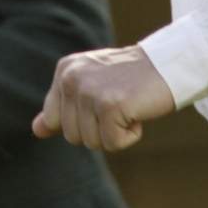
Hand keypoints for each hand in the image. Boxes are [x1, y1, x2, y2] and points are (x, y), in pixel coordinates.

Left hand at [34, 46, 174, 150]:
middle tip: (121, 103)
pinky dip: (130, 135)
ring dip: (116, 132)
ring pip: (92, 143)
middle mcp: (71, 78)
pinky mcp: (109, 106)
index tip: (104, 102)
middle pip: (72, 136)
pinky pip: (113, 143)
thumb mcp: (92, 87)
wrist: (171, 64)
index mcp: (64, 71)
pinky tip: (138, 112)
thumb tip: (36, 130)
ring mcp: (90, 91)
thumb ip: (62, 108)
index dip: (82, 122)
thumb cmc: (133, 80)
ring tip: (129, 105)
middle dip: (100, 129)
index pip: (53, 120)